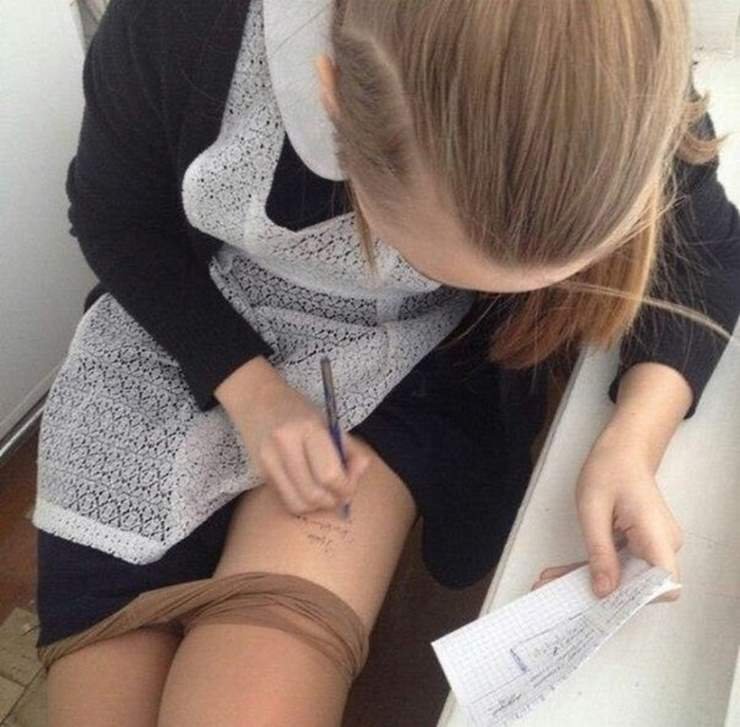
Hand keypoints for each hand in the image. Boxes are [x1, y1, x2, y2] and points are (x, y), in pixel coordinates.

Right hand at [215, 357, 370, 515]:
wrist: (256, 399)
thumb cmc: (298, 409)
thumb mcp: (328, 421)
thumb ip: (349, 449)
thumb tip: (360, 473)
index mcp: (308, 429)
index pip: (330, 475)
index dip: (345, 488)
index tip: (351, 487)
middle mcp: (285, 445)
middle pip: (313, 494)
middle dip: (333, 501)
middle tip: (341, 495)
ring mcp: (268, 461)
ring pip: (297, 503)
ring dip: (317, 506)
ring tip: (326, 495)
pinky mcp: (259, 472)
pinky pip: (285, 498)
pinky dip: (302, 499)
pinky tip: (308, 487)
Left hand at [531, 428, 682, 602]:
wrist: (624, 448)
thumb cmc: (609, 469)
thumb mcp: (593, 509)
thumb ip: (600, 551)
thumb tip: (603, 592)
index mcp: (658, 536)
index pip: (665, 584)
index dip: (638, 598)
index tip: (602, 597)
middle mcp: (663, 546)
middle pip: (639, 585)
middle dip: (599, 594)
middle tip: (555, 592)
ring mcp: (652, 545)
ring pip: (625, 576)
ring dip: (590, 581)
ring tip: (550, 583)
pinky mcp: (640, 543)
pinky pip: (619, 563)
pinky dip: (594, 568)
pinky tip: (563, 572)